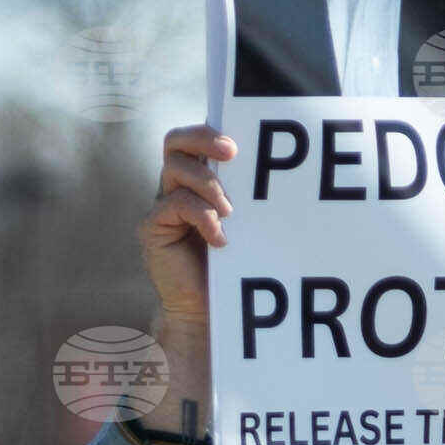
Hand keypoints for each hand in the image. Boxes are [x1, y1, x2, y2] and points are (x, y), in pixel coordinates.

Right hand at [142, 124, 233, 416]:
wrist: (213, 314)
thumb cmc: (240, 268)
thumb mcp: (253, 224)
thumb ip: (254, 197)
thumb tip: (291, 172)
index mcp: (200, 180)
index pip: (196, 138)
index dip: (211, 131)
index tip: (240, 143)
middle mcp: (178, 187)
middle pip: (176, 142)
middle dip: (203, 139)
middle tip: (232, 153)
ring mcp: (163, 206)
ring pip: (175, 169)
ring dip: (208, 184)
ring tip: (231, 211)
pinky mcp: (154, 228)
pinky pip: (173, 205)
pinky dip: (202, 218)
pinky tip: (220, 240)